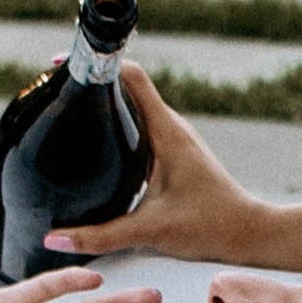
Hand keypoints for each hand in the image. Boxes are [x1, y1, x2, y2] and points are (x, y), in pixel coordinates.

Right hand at [42, 68, 267, 261]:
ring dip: (102, 105)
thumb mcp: (150, 231)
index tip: (61, 65)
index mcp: (167, 131)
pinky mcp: (171, 153)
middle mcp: (170, 127)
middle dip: (90, 83)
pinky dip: (114, 125)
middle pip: (126, 87)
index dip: (97, 64)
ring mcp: (172, 139)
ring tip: (63, 110)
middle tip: (52, 92)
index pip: (131, 78)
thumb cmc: (211, 225)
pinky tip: (92, 143)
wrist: (249, 234)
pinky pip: (138, 127)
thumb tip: (54, 238)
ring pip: (131, 109)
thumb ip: (100, 236)